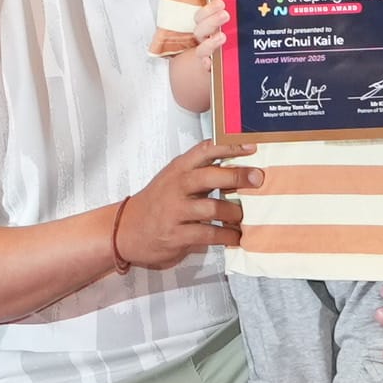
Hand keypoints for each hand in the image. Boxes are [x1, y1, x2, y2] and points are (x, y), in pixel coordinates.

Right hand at [112, 137, 246, 271]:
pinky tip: (235, 237)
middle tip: (258, 179)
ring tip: (244, 217)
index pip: (205, 150)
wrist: (124, 230)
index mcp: (178, 169)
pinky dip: (226, 236)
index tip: (252, 146)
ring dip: (234, 213)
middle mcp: (176, 187)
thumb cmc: (157, 203)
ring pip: (212, 208)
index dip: (229, 146)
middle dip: (237, 176)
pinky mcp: (176, 234)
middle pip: (210, 176)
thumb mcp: (173, 180)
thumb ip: (200, 173)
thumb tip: (241, 169)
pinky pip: (208, 234)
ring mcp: (175, 211)